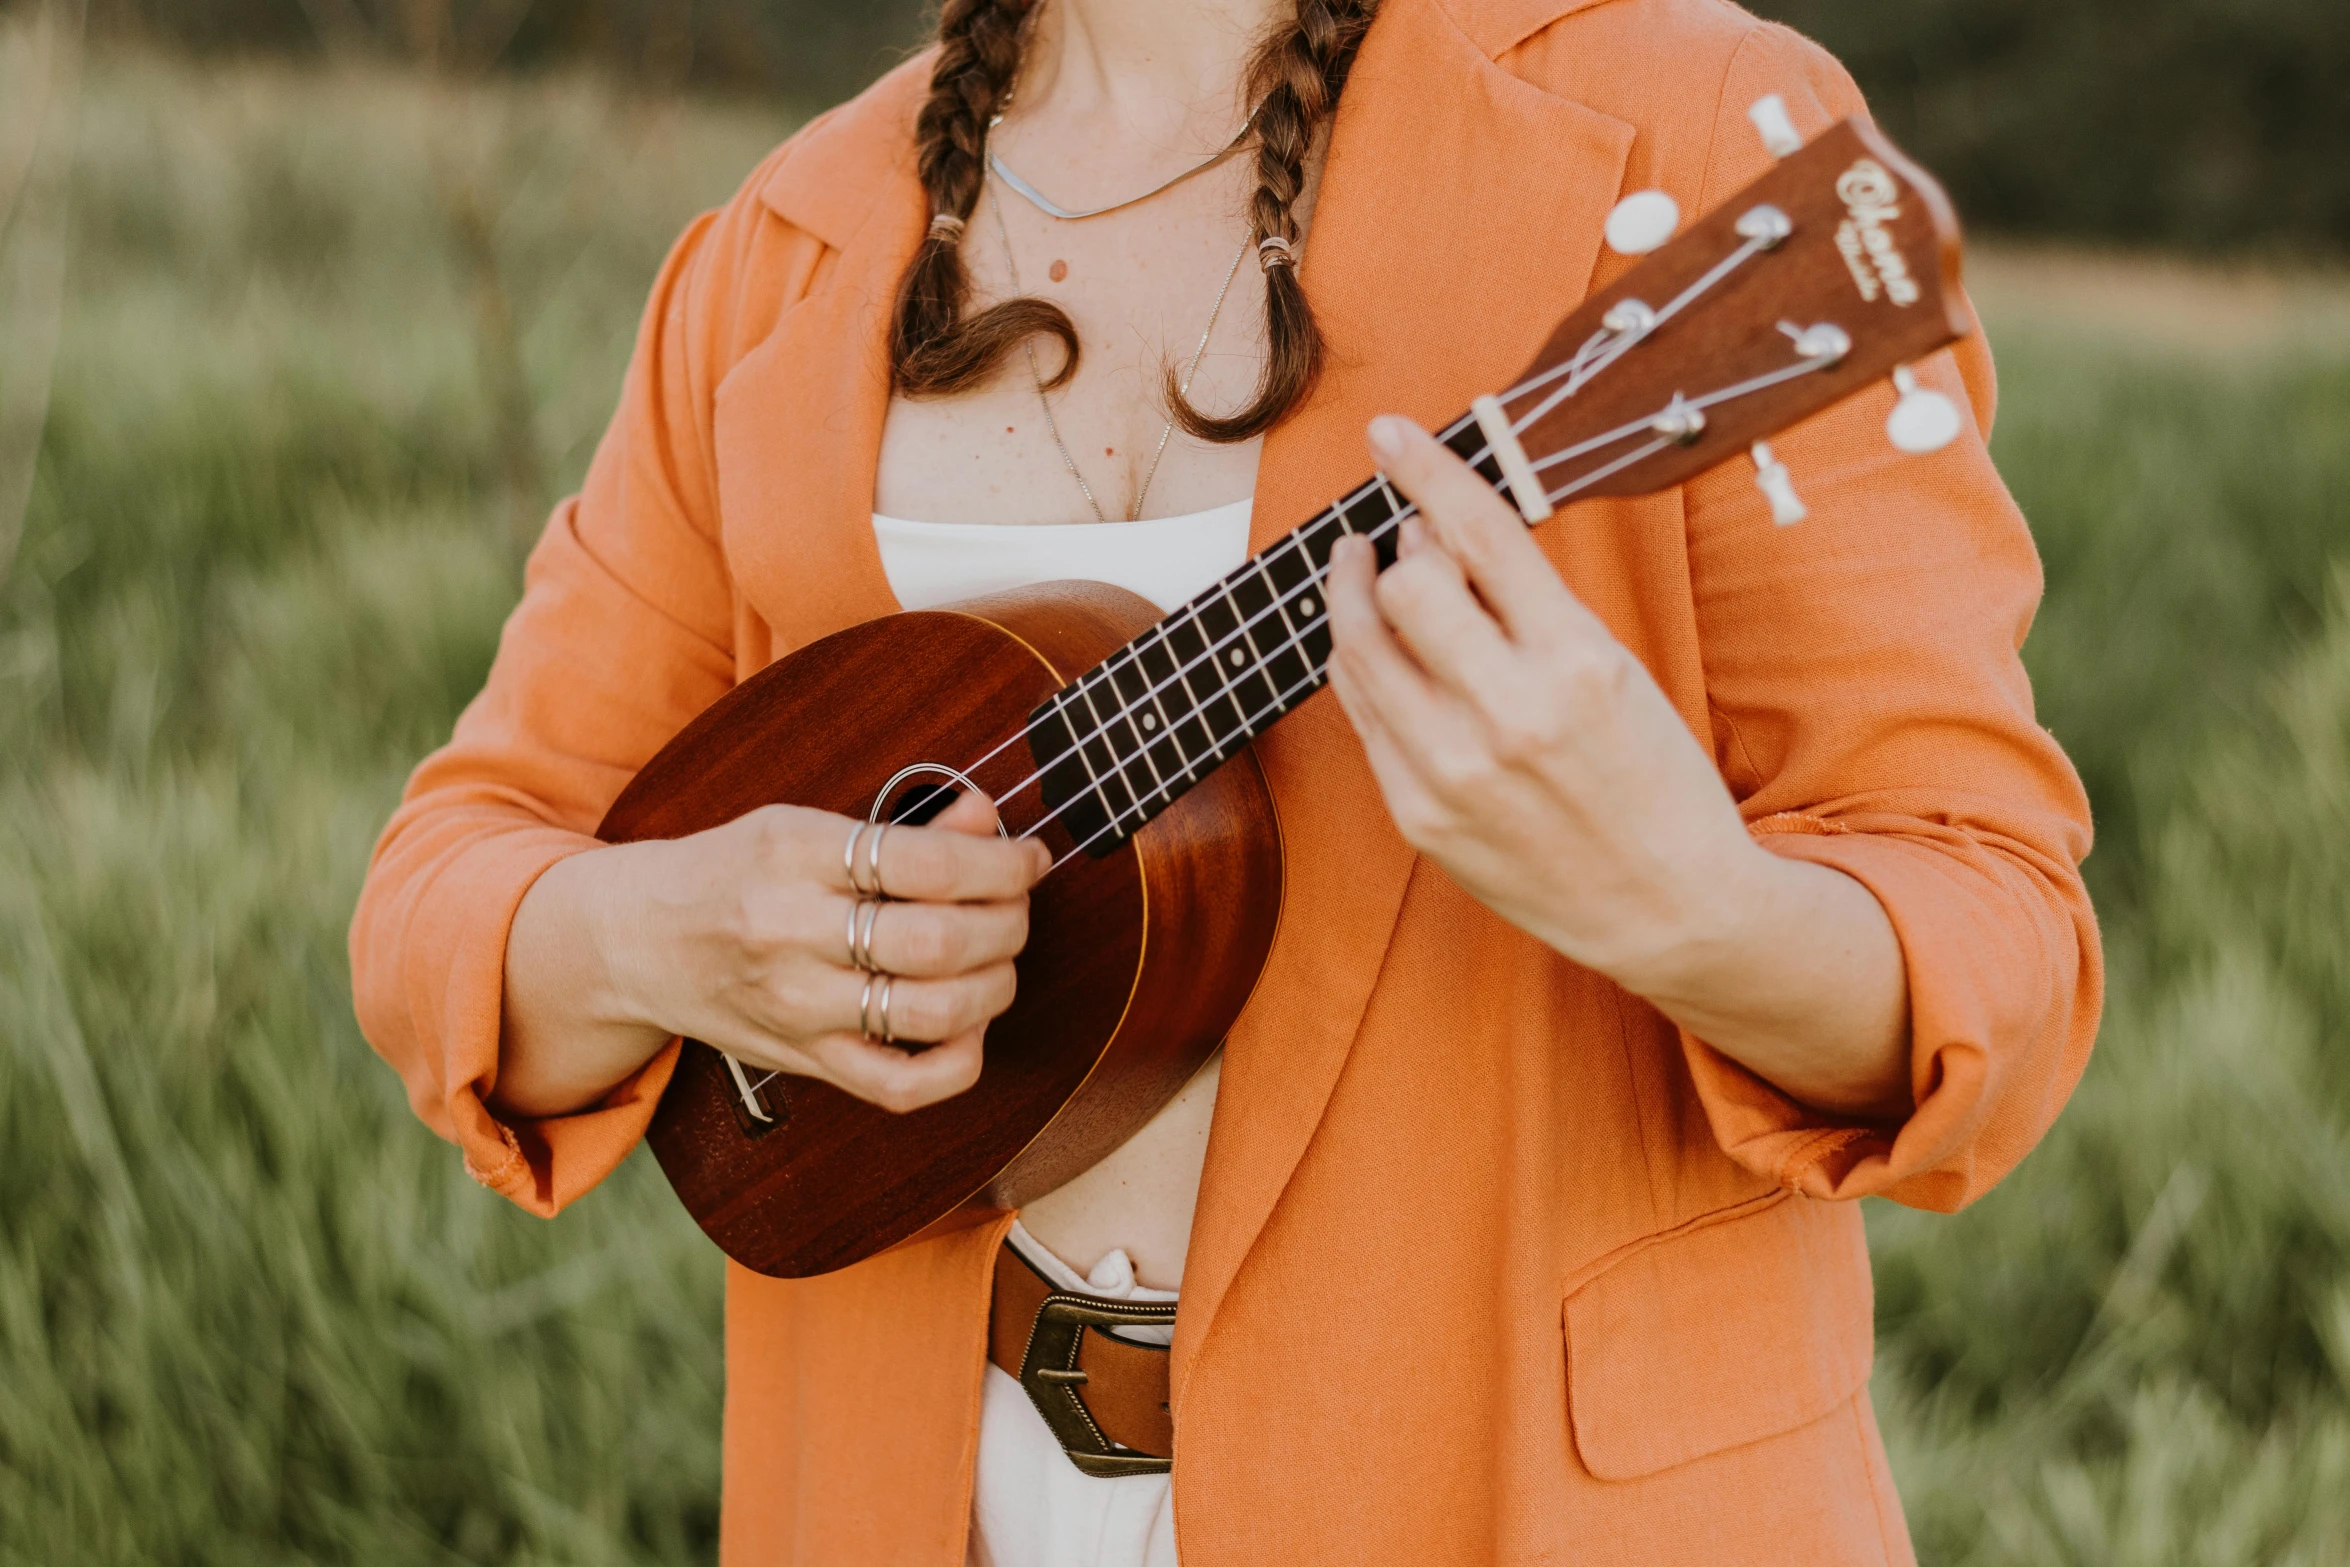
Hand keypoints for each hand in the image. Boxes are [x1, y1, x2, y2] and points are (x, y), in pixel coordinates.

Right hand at [498, 790, 1048, 1118]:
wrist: (637, 939)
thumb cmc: (733, 872)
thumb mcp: (804, 826)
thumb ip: (903, 829)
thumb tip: (987, 818)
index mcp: (794, 854)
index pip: (926, 862)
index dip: (1001, 862)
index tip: (1029, 859)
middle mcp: (791, 931)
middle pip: (939, 940)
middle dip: (1008, 923)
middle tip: (1016, 908)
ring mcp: (797, 1005)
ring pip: (934, 1012)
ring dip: (996, 984)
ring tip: (997, 959)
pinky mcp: (804, 1059)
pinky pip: (903, 1085)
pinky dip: (959, 1062)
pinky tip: (967, 1025)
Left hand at [1325, 416, 1910, 1117]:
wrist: (1667, 908)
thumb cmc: (1652, 778)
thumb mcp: (1618, 672)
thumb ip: (1530, 608)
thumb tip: (1439, 533)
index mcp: (1578, 664)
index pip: (1481, 536)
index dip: (1427, 470)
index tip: (1390, 432)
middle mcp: (1509, 715)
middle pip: (1404, 585)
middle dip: (1397, 547)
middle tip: (1402, 540)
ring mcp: (1454, 771)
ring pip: (1359, 646)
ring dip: (1353, 595)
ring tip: (1364, 574)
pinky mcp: (1418, 814)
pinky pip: (1360, 712)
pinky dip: (1362, 665)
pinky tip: (1376, 650)